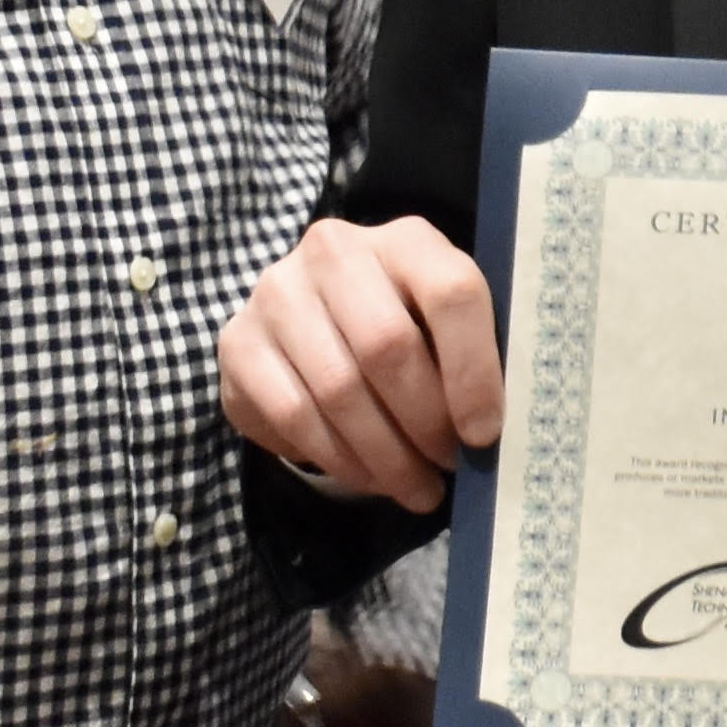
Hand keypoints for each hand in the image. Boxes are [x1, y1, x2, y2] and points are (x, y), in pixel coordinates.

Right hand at [216, 218, 500, 510]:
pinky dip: (339, 459)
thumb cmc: (404, 323)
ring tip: (416, 487)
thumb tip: (488, 432)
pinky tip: (368, 477)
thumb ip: (473, 355)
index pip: (451, 293)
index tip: (482, 434)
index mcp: (407, 239)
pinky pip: (294, 414)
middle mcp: (335, 252)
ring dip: (384, 455)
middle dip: (424, 423)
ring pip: (339, 389)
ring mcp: (278, 293)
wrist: (314, 312)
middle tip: (446, 467)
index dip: (472, 371)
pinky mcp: (239, 341)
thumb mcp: (444, 323)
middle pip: (388, 346)